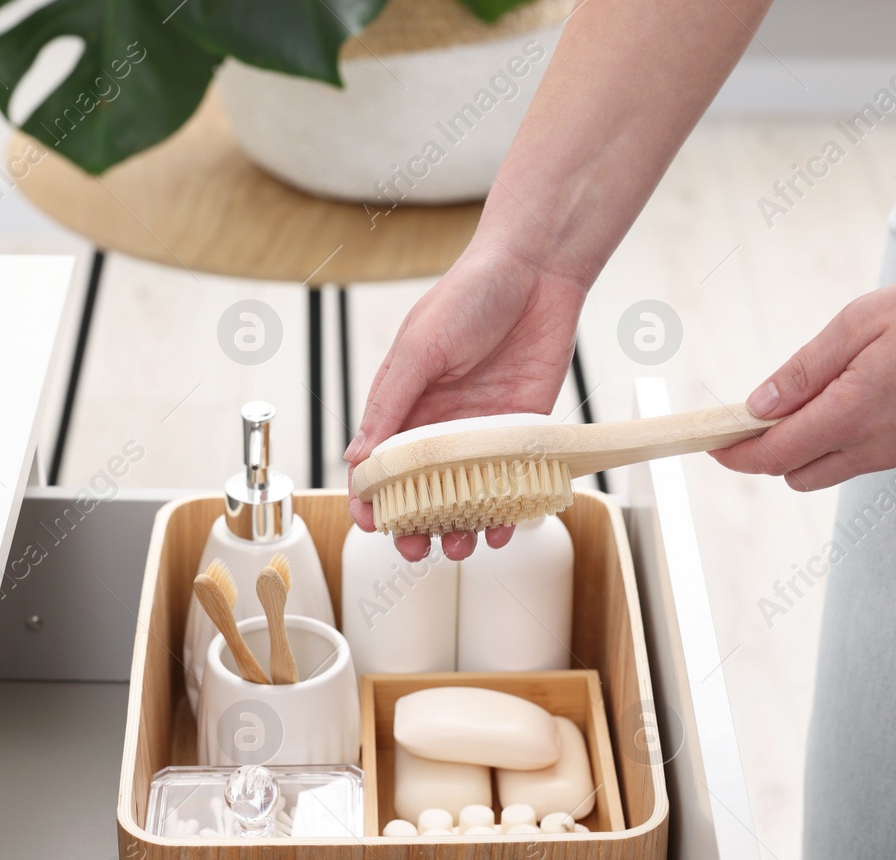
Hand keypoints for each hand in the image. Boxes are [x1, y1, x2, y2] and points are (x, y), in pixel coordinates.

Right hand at [346, 242, 583, 560]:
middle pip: (420, 494)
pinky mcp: (522, 436)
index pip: (377, 467)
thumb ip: (391, 403)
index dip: (371, 501)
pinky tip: (504, 528)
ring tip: (461, 545)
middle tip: (418, 550)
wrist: (537, 273)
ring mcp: (481, 435)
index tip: (373, 526)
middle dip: (414, 528)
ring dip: (458, 528)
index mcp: (404, 406)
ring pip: (464, 499)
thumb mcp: (419, 346)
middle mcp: (440, 426)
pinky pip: (510, 484)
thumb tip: (358, 457)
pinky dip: (506, 512)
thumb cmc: (470, 295)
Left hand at [714, 266, 895, 487]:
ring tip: (834, 389)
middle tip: (767, 411)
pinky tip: (888, 392)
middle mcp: (880, 448)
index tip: (711, 443)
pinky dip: (863, 437)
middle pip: (799, 474)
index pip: (774, 455)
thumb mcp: (863, 320)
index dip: (735, 453)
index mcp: (854, 413)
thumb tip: (755, 406)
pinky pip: (880, 458)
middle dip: (773, 451)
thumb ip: (804, 370)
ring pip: (839, 468)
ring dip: (819, 444)